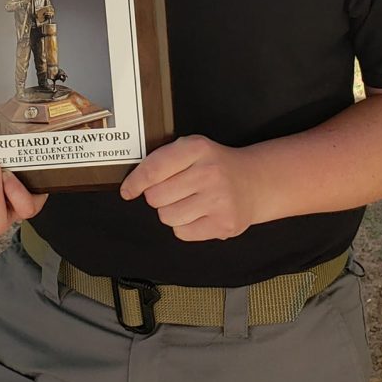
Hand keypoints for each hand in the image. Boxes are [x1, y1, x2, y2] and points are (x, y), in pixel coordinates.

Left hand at [119, 135, 256, 241]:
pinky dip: (185, 226)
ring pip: (167, 216)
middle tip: (174, 190)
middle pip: (156, 197)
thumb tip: (133, 185)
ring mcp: (218, 200)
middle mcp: (209, 173)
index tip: (128, 190)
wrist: (253, 181)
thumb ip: (164, 159)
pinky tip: (199, 213)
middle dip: (158, 196)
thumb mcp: (193, 149)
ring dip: (171, 212)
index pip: (154, 169)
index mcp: (197, 148)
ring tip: (189, 201)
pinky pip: (182, 233)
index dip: (135, 182)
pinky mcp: (223, 224)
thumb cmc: (215, 165)